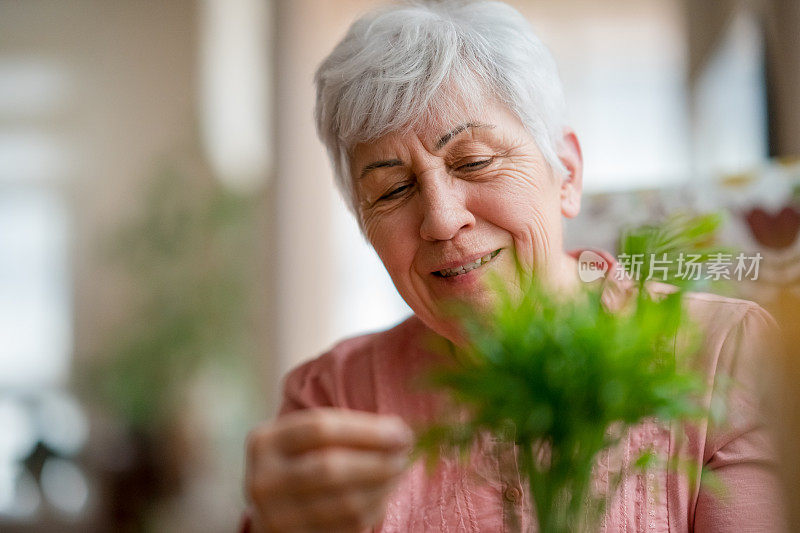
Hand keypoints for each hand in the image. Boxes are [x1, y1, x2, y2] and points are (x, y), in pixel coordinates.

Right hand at [245, 407, 412, 531]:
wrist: (273, 507)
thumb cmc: (302, 459)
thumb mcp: (306, 438)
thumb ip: (345, 429)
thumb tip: (399, 433)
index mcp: (264, 442)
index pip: (320, 429)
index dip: (367, 430)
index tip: (401, 432)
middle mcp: (263, 481)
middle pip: (331, 468)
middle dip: (378, 461)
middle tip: (404, 455)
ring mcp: (277, 518)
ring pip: (344, 503)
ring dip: (383, 487)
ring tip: (398, 472)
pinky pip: (348, 526)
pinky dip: (374, 509)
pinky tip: (383, 494)